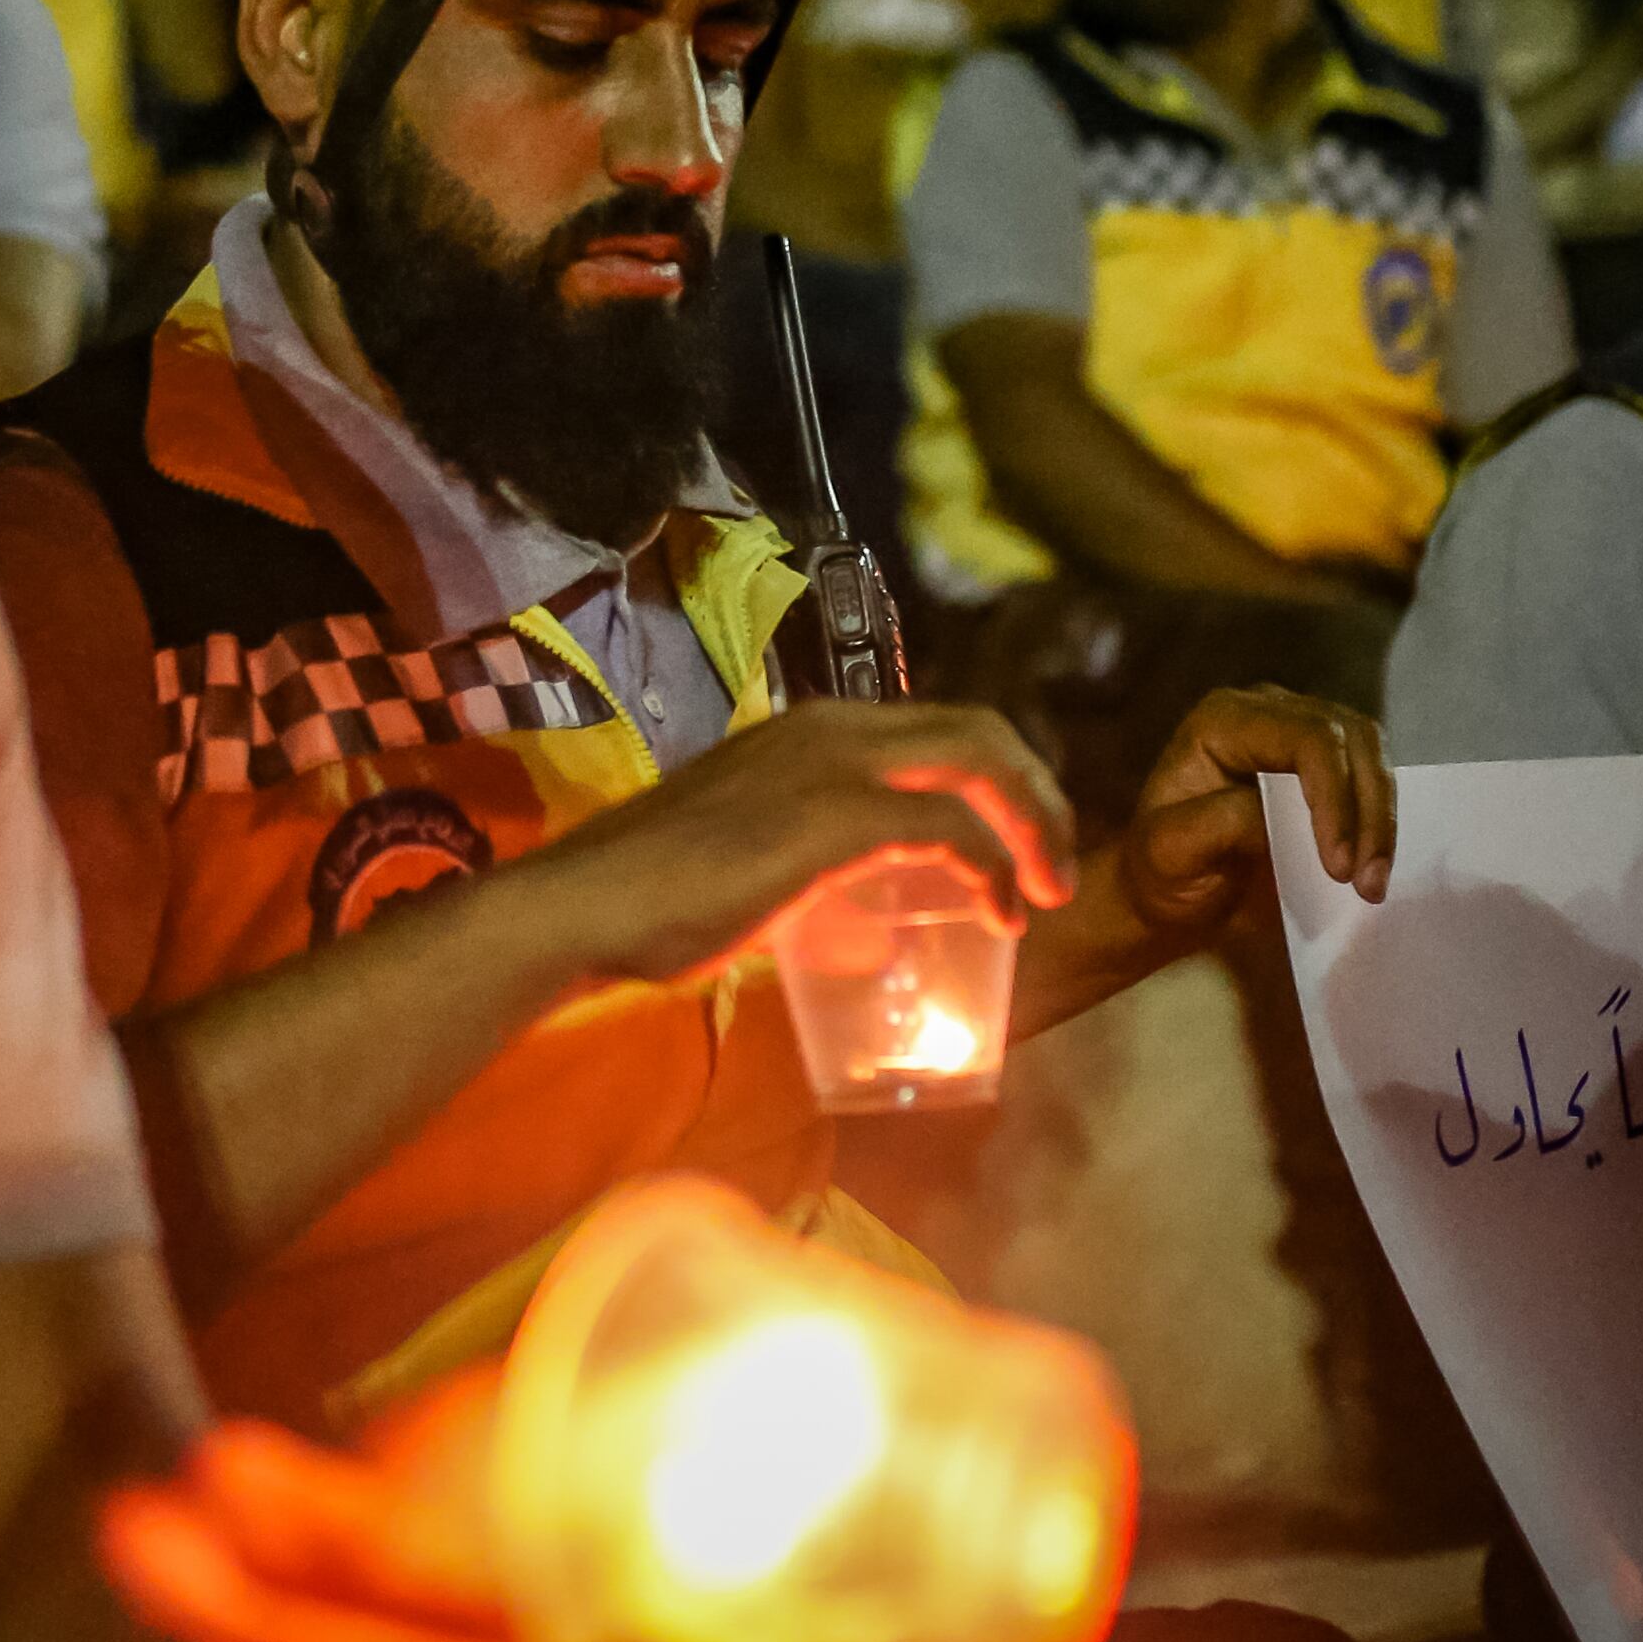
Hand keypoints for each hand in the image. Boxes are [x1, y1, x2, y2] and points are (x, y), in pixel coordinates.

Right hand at [528, 698, 1075, 989]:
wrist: (587, 907)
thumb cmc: (650, 898)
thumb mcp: (746, 859)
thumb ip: (801, 865)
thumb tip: (844, 915)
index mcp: (809, 730)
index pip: (935, 726)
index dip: (995, 778)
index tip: (1016, 842)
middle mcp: (831, 727)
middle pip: (978, 730)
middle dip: (1036, 793)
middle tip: (1055, 864)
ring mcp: (833, 764)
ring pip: (979, 760)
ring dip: (1034, 823)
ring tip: (1049, 888)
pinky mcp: (834, 816)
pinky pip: (950, 827)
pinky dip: (993, 867)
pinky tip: (1003, 913)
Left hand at [1103, 684, 1394, 946]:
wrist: (1173, 886)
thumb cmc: (1163, 867)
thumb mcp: (1170, 852)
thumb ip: (1215, 825)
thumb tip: (1273, 814)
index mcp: (1225, 720)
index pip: (1307, 738)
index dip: (1334, 796)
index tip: (1338, 866)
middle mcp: (1269, 710)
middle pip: (1351, 738)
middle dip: (1368, 812)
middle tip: (1368, 884)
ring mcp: (1302, 730)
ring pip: (1371, 753)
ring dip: (1381, 819)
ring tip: (1373, 883)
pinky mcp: (1327, 761)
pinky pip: (1371, 776)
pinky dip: (1379, 821)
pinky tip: (1374, 866)